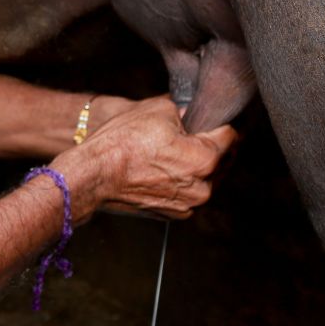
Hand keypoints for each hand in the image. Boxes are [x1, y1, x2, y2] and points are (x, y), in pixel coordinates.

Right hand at [53, 96, 236, 220]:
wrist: (93, 175)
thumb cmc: (121, 144)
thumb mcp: (159, 111)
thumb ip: (185, 112)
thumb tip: (191, 115)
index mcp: (205, 159)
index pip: (230, 136)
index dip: (222, 123)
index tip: (217, 120)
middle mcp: (202, 187)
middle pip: (221, 161)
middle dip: (211, 146)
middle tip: (192, 134)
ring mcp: (187, 205)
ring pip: (205, 180)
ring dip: (197, 167)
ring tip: (173, 153)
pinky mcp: (172, 214)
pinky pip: (187, 193)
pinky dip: (181, 183)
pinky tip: (163, 170)